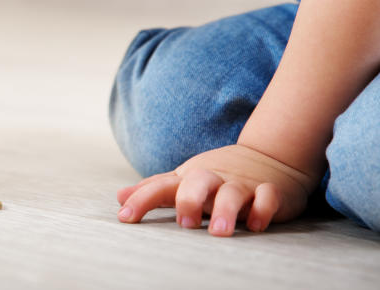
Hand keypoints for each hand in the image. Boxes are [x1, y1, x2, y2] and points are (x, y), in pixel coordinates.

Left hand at [116, 144, 318, 235]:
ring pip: (232, 191)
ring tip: (219, 232)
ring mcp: (241, 184)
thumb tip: (119, 197)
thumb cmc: (216, 175)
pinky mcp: (269, 191)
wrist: (268, 156)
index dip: (141, 199)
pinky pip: (267, 197)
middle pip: (197, 181)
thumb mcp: (183, 179)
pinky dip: (262, 209)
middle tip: (185, 224)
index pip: (160, 186)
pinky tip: (255, 225)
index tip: (124, 217)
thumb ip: (154, 189)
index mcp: (189, 178)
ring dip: (226, 210)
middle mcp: (213, 178)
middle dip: (189, 200)